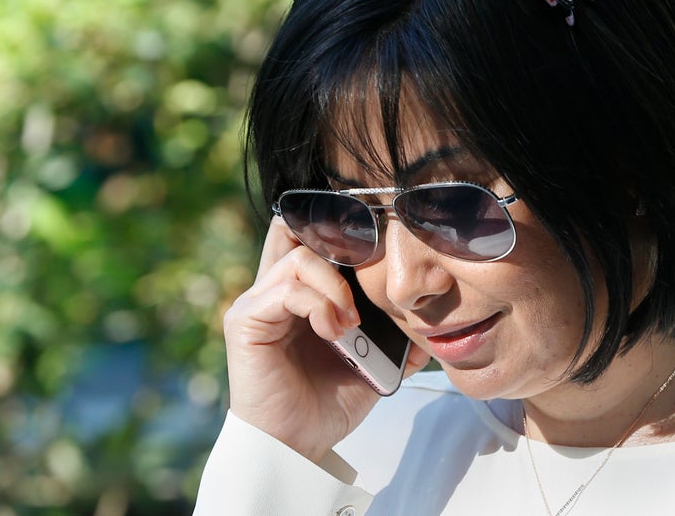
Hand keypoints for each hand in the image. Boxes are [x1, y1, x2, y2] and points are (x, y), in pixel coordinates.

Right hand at [222, 217, 430, 461]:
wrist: (297, 445)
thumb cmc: (326, 404)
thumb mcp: (371, 363)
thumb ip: (393, 339)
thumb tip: (428, 328)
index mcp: (299, 293)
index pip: (311, 237)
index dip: (342, 233)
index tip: (378, 249)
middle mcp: (272, 290)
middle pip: (296, 229)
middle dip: (338, 245)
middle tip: (365, 273)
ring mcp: (256, 302)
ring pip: (300, 257)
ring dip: (336, 286)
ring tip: (350, 322)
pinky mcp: (245, 320)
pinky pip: (286, 289)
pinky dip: (319, 303)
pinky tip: (334, 330)